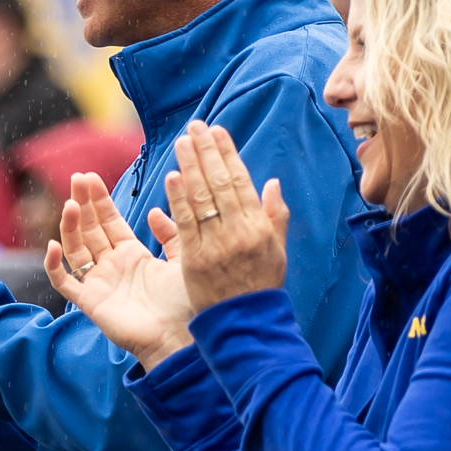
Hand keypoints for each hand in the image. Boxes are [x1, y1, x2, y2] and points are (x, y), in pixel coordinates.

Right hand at [45, 173, 199, 366]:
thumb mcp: (182, 259)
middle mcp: (112, 266)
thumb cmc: (185, 303)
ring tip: (70, 205)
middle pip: (90, 229)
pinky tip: (53, 245)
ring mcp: (98, 283)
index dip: (98, 200)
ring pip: (75, 249)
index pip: (109, 221)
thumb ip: (170, 234)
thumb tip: (154, 211)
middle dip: (82, 204)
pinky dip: (53, 265)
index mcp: (132, 254)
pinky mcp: (89, 302)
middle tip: (76, 178)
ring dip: (70, 227)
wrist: (180, 336)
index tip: (89, 177)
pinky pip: (64, 282)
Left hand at [155, 122, 290, 312]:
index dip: (227, 154)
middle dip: (206, 152)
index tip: (217, 132)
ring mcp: (215, 246)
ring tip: (182, 142)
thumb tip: (271, 183)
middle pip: (218, 184)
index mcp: (259, 227)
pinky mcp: (194, 260)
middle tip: (195, 127)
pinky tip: (172, 176)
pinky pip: (185, 223)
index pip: (241, 181)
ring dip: (190, 166)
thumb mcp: (278, 250)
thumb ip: (276, 216)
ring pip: (200, 199)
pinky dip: (178, 199)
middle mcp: (238, 232)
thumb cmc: (262, 286)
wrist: (245, 323)